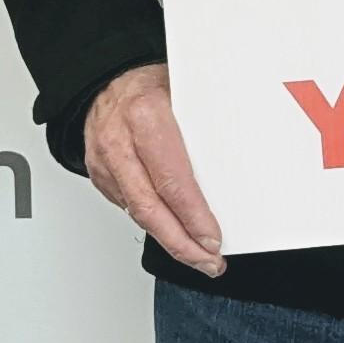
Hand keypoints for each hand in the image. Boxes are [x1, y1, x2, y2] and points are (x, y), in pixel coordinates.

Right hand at [85, 62, 224, 275]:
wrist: (104, 81)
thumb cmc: (149, 85)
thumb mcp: (184, 93)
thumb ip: (207, 126)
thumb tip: (244, 159)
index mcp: (146, 117)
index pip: (172, 180)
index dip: (193, 217)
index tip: (213, 239)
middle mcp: (120, 143)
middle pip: (151, 209)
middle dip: (182, 244)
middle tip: (208, 261)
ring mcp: (105, 162)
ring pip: (138, 214)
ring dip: (170, 240)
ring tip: (198, 256)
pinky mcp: (99, 177)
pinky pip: (130, 207)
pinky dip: (154, 223)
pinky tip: (174, 232)